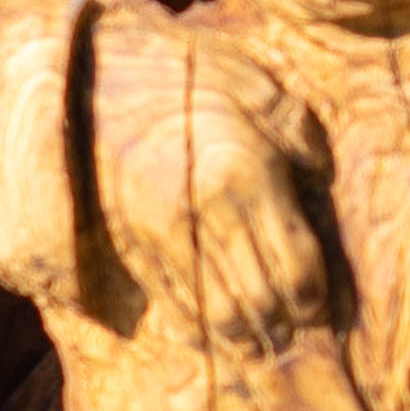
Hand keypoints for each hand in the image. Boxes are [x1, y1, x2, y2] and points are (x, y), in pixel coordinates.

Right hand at [88, 17, 330, 348]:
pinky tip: (219, 328)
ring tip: (264, 334)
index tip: (323, 305)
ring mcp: (166, 237)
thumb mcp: (253, 84)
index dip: (316, 300)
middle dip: (287, 325)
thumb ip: (298, 131)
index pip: (297, 268)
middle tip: (300, 329)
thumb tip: (323, 176)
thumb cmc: (181, 75)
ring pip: (220, 315)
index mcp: (247, 177)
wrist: (86, 81)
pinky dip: (202, 328)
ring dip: (247, 334)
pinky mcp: (134, 247)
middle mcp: (208, 216)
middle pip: (262, 301)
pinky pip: (176, 307)